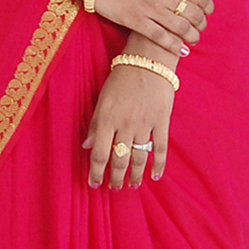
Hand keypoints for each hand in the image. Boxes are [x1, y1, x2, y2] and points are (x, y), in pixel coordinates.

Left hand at [82, 63, 174, 188]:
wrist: (148, 60)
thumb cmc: (121, 78)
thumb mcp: (102, 99)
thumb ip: (95, 124)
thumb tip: (86, 146)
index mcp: (107, 119)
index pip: (100, 154)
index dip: (96, 172)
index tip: (95, 184)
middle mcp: (125, 125)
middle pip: (119, 160)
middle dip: (115, 178)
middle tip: (114, 188)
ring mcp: (145, 124)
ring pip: (139, 157)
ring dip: (135, 174)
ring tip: (132, 185)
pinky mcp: (161, 121)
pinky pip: (160, 147)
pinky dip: (158, 164)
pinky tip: (155, 176)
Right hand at [90, 0, 213, 57]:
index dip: (207, 8)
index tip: (207, 13)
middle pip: (194, 14)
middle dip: (200, 25)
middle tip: (199, 30)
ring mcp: (149, 7)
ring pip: (181, 28)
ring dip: (191, 37)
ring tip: (192, 41)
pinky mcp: (134, 20)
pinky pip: (160, 37)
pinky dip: (174, 46)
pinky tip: (181, 51)